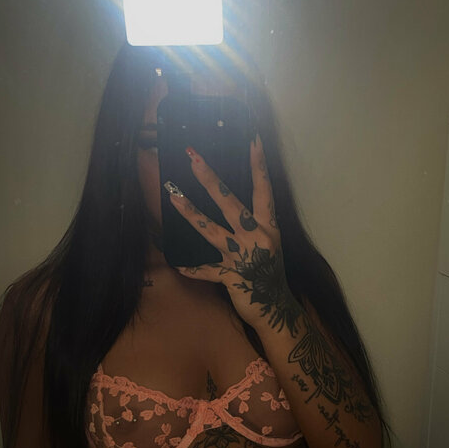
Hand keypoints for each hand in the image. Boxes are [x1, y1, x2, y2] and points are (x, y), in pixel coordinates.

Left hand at [165, 135, 301, 332]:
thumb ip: (252, 225)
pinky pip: (206, 270)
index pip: (264, 189)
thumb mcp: (267, 244)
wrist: (275, 309)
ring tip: (173, 197)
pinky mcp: (232, 277)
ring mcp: (243, 257)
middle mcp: (257, 238)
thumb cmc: (269, 274)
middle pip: (231, 203)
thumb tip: (230, 206)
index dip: (258, 164)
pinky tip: (176, 263)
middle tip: (193, 158)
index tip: (253, 138)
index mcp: (268, 227)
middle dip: (210, 179)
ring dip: (191, 213)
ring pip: (212, 231)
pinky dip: (192, 268)